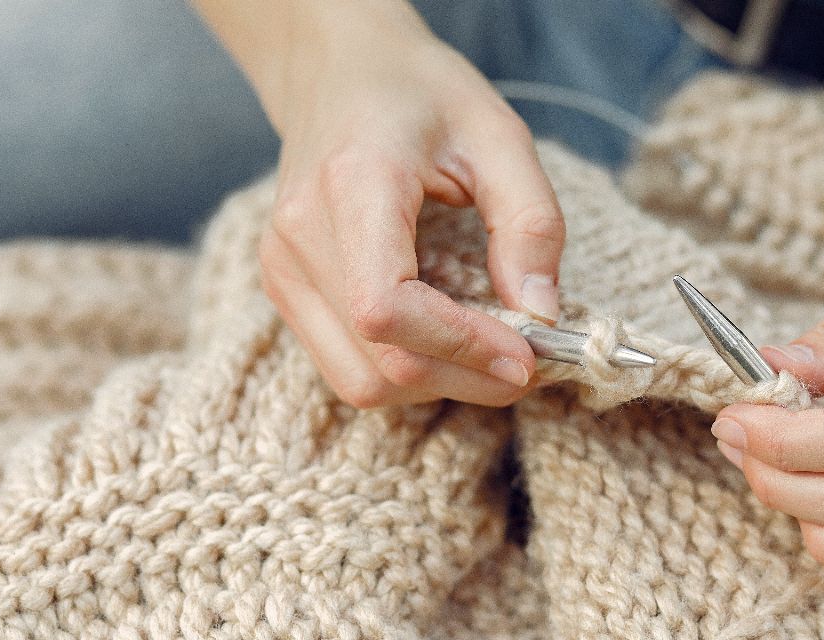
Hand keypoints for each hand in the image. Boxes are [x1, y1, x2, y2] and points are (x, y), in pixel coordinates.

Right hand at [194, 1, 563, 406]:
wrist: (337, 71)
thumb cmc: (419, 94)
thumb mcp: (499, 135)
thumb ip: (530, 222)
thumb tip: (540, 314)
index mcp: (351, 186)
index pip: (386, 307)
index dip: (459, 346)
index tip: (526, 355)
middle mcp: (300, 237)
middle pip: (377, 361)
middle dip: (463, 378)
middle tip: (527, 362)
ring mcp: (282, 269)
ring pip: (358, 379)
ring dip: (435, 384)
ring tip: (489, 353)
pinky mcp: (285, 288)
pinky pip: (346, 365)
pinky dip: (405, 370)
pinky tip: (446, 340)